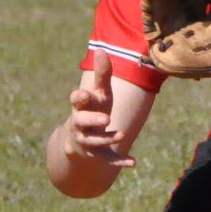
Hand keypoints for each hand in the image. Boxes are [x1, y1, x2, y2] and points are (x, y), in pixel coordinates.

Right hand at [62, 51, 135, 169]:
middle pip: (82, 122)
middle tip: (106, 119)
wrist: (81, 139)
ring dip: (106, 139)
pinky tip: (134, 162)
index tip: (84, 94)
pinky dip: (120, 161)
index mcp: (81, 107)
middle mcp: (81, 124)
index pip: (76, 101)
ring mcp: (88, 140)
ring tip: (120, 135)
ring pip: (93, 142)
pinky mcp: (97, 155)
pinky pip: (107, 159)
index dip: (79, 98)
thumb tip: (102, 49)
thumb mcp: (99, 92)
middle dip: (92, 120)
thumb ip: (102, 74)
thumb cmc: (94, 109)